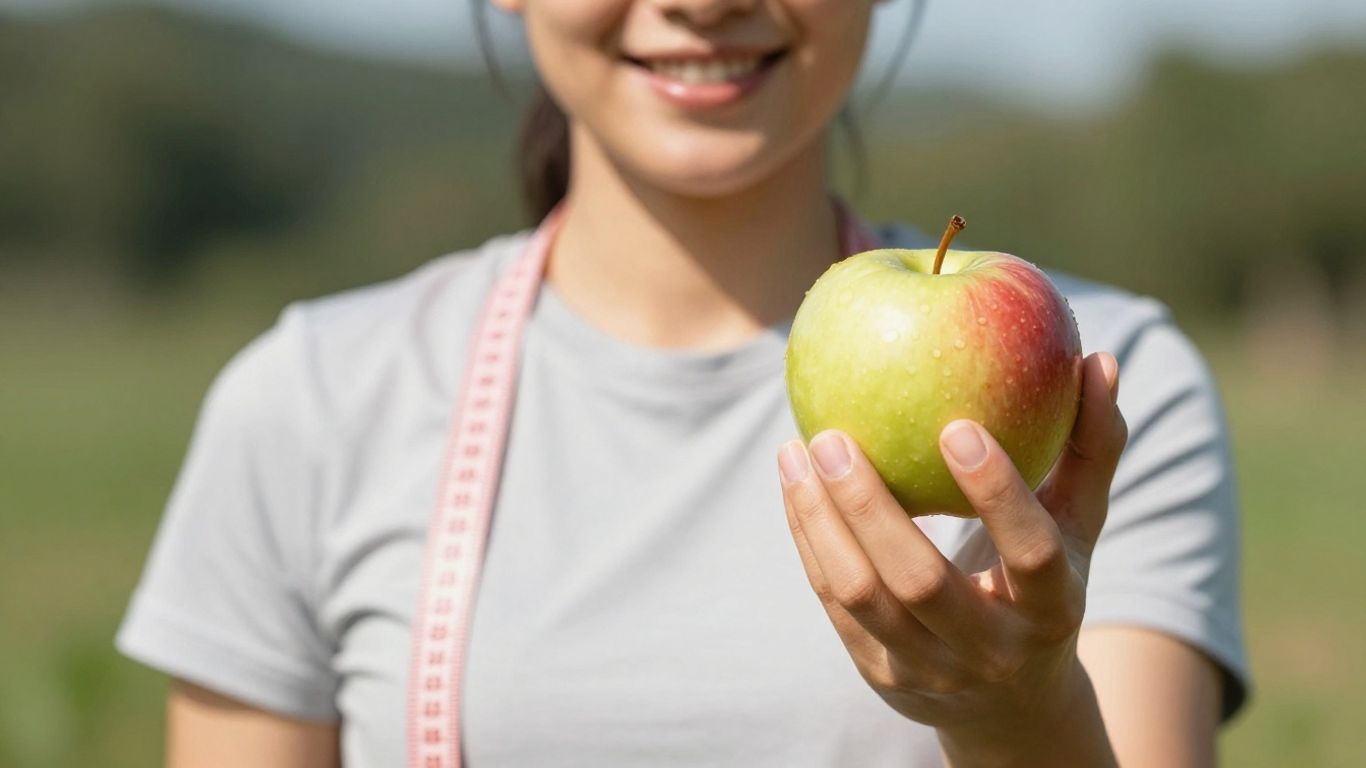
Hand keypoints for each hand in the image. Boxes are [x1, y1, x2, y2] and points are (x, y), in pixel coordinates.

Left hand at [778, 352, 1126, 764]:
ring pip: (861, 594)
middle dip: (869, 507)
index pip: (1032, 554)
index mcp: (1053, 609)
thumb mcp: (1078, 527)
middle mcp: (991, 650)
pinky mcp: (880, 673)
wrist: (1012, 706)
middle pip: (921, 581)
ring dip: (820, 520)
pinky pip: (833, 602)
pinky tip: (794, 483)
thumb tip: (1098, 358)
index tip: (956, 425)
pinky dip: (809, 540)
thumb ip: (1090, 448)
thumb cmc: (1046, 583)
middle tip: (833, 436)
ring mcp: (931, 670)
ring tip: (797, 451)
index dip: (999, 494)